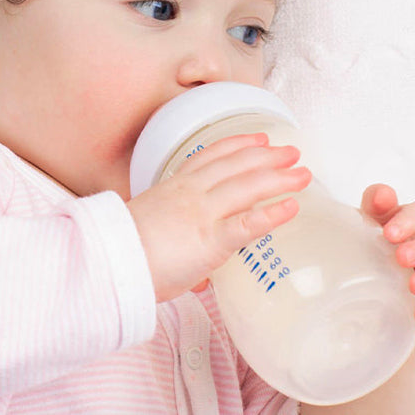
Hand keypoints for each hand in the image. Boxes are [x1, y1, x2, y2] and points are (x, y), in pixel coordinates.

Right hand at [128, 133, 311, 302]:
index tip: (258, 139)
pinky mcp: (212, 240)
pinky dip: (274, 213)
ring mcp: (203, 213)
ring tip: (302, 173)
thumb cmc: (124, 252)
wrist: (112, 263)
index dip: (238, 145)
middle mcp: (191, 193)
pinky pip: (250, 224)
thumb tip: (194, 275)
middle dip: (267, 156)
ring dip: (279, 177)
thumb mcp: (149, 231)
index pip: (210, 156)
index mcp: (174, 187)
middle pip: (236, 164)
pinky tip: (292, 207)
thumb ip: (176, 243)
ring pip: (248, 186)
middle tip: (291, 151)